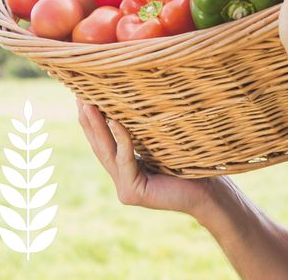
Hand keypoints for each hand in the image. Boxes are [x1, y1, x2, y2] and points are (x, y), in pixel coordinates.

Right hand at [77, 99, 215, 217]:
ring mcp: (124, 188)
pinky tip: (115, 120)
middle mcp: (121, 179)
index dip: (91, 121)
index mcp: (126, 168)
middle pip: (99, 146)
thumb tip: (132, 99)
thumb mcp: (160, 144)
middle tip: (78, 96)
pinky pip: (124, 159)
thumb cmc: (189, 164)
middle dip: (88, 120)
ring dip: (96, 125)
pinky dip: (120, 138)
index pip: (102, 143)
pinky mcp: (132, 192)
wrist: (208, 191)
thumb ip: (142, 134)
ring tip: (88, 104)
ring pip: (107, 152)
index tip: (82, 96)